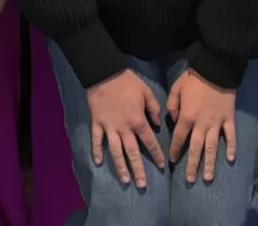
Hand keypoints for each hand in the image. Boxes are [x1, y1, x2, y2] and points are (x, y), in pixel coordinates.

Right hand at [85, 69, 165, 188]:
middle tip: (142, 185)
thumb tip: (156, 123)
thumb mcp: (146, 92)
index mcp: (138, 121)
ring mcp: (109, 127)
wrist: (104, 73)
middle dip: (138, 170)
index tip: (161, 166)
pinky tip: (98, 162)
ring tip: (125, 180)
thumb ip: (154, 109)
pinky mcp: (97, 123)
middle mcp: (124, 128)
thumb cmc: (127, 82)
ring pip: (115, 151)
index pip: (149, 142)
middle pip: (132, 152)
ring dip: (120, 166)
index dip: (156, 155)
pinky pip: (96, 140)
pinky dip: (96, 151)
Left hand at [167, 69, 236, 183]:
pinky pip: (231, 136)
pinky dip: (231, 148)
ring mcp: (217, 123)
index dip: (175, 150)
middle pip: (196, 149)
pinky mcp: (229, 119)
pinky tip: (230, 159)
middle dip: (192, 165)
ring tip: (207, 177)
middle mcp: (202, 124)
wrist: (215, 70)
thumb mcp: (176, 89)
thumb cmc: (193, 79)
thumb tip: (174, 121)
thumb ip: (172, 106)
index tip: (172, 161)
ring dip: (210, 163)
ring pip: (212, 147)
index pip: (179, 138)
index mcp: (187, 117)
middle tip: (190, 180)